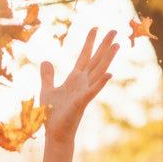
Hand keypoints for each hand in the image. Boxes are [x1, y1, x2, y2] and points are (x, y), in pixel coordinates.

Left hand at [40, 27, 118, 142]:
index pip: (84, 57)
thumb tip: (46, 60)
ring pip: (98, 72)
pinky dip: (101, 83)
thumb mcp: (47, 90)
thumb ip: (47, 75)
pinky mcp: (82, 103)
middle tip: (115, 30)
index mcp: (74, 80)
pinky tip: (110, 75)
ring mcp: (84, 92)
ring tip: (117, 45)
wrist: (55, 134)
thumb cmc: (52, 115)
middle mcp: (82, 83)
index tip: (96, 28)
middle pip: (95, 60)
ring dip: (108, 59)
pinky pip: (93, 91)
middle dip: (104, 45)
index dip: (89, 42)